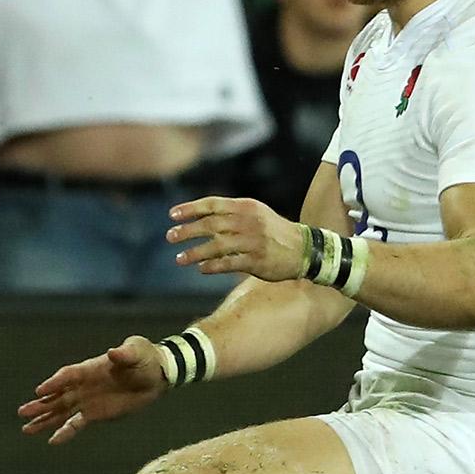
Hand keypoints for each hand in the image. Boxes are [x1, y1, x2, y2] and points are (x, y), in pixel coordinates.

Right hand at [18, 338, 168, 443]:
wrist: (156, 374)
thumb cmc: (144, 357)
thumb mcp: (136, 352)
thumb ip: (124, 354)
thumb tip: (113, 353)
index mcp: (89, 368)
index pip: (67, 376)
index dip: (54, 383)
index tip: (40, 391)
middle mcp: (83, 385)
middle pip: (57, 396)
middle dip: (40, 405)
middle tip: (22, 413)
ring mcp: (87, 400)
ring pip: (61, 412)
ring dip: (44, 419)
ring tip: (26, 429)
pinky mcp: (95, 414)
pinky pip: (76, 424)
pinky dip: (65, 432)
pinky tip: (52, 441)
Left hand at [166, 196, 307, 279]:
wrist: (304, 248)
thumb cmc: (272, 230)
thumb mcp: (254, 213)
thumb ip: (229, 213)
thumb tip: (197, 217)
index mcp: (246, 207)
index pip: (212, 204)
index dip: (190, 209)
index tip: (172, 215)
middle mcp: (248, 222)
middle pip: (211, 224)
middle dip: (188, 230)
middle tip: (170, 236)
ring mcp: (253, 241)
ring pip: (217, 245)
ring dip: (195, 252)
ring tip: (179, 258)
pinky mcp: (256, 261)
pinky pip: (229, 263)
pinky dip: (212, 266)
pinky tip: (201, 269)